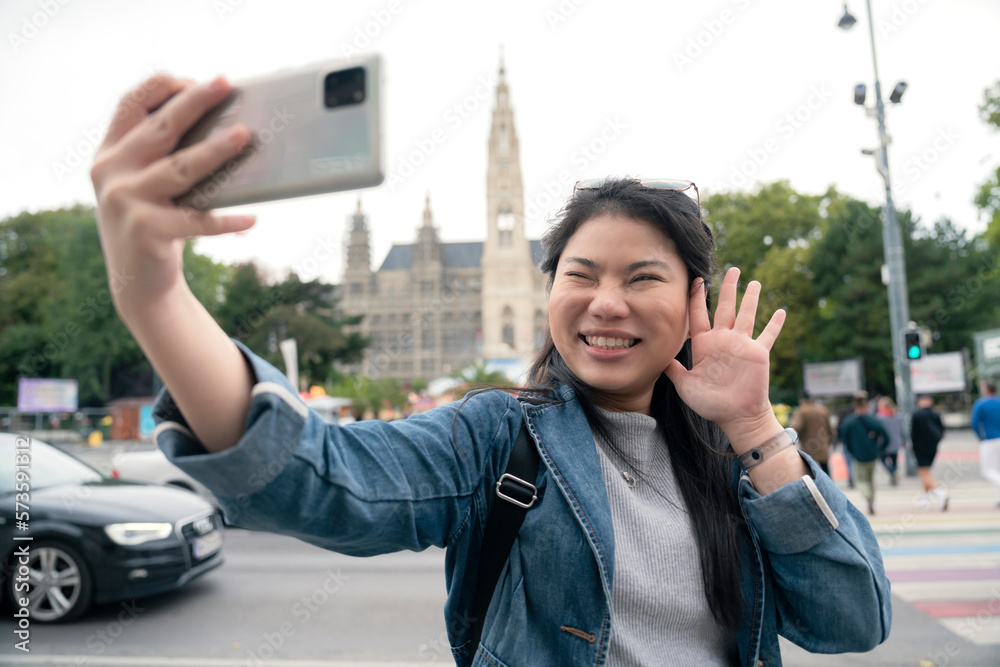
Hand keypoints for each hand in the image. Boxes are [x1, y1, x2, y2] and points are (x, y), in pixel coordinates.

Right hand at [90, 74, 255, 319]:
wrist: (137, 283)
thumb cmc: (154, 222)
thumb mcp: (147, 184)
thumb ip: (165, 156)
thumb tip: (225, 126)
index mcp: (110, 153)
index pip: (129, 105)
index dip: (162, 87)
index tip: (194, 79)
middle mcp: (111, 172)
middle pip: (159, 129)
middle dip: (193, 102)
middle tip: (224, 83)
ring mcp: (125, 201)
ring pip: (180, 169)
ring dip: (215, 151)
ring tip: (244, 136)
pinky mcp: (146, 231)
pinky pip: (196, 221)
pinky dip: (226, 220)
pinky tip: (251, 219)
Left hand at [664, 267, 785, 450]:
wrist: (735, 417)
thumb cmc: (710, 404)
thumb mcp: (685, 386)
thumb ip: (673, 369)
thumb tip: (657, 356)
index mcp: (704, 345)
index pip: (698, 315)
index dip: (697, 298)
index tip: (697, 280)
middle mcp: (723, 340)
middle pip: (725, 307)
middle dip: (727, 288)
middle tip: (731, 269)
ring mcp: (741, 345)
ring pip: (746, 315)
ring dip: (750, 298)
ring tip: (754, 281)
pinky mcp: (758, 353)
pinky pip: (767, 335)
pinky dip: (774, 324)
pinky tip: (780, 310)